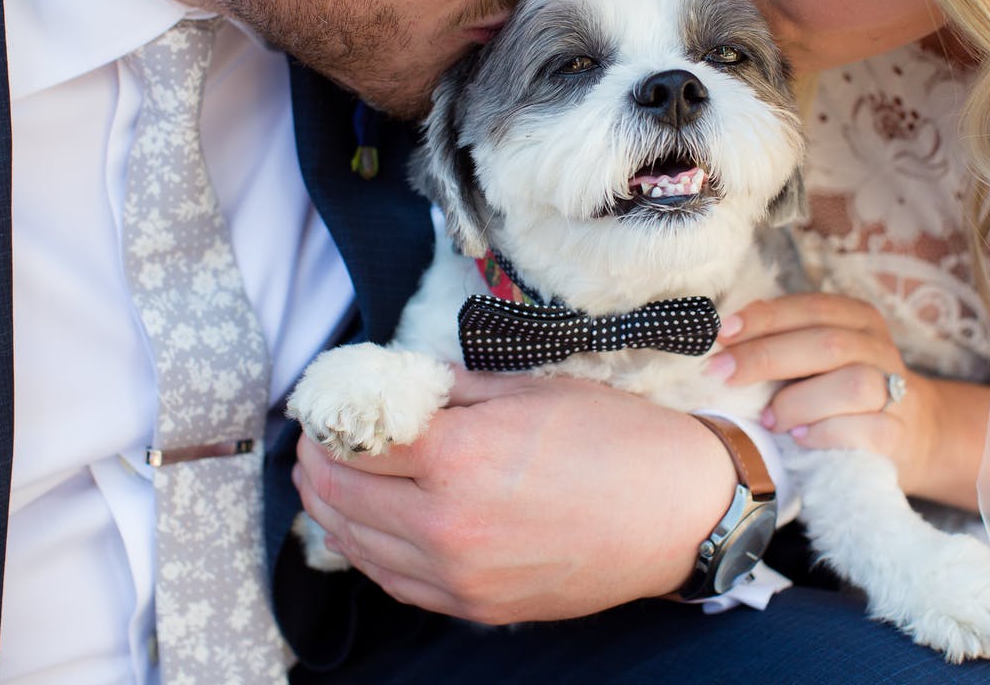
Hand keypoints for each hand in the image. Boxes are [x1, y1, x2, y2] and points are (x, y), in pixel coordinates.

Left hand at [292, 369, 736, 623]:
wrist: (677, 514)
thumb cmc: (614, 439)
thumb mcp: (528, 389)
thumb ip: (451, 390)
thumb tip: (397, 384)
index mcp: (458, 455)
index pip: (355, 438)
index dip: (327, 417)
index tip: (321, 402)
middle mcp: (446, 522)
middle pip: (342, 494)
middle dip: (316, 462)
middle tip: (313, 440)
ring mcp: (458, 573)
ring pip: (358, 544)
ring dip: (329, 509)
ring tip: (323, 481)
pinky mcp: (475, 605)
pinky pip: (394, 581)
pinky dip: (366, 551)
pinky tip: (362, 528)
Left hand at [707, 293, 939, 492]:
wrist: (911, 434)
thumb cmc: (842, 392)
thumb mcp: (818, 357)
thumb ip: (784, 340)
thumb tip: (725, 335)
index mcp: (859, 319)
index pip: (812, 308)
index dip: (766, 317)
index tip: (722, 333)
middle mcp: (880, 349)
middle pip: (827, 344)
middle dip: (766, 356)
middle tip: (722, 373)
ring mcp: (895, 391)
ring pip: (851, 384)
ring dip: (797, 402)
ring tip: (768, 419)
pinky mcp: (897, 433)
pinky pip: (863, 429)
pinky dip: (823, 433)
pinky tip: (799, 438)